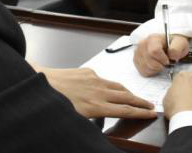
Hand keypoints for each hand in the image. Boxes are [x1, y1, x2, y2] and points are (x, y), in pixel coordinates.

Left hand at [39, 67, 155, 118]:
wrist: (40, 81)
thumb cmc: (53, 101)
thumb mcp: (74, 117)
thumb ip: (91, 118)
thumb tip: (100, 120)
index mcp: (95, 106)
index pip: (125, 110)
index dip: (140, 112)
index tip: (151, 113)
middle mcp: (98, 92)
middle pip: (126, 97)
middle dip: (140, 102)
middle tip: (150, 105)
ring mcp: (94, 80)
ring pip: (117, 86)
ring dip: (129, 93)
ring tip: (136, 98)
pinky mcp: (88, 72)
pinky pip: (104, 79)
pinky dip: (111, 85)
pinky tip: (111, 88)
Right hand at [133, 34, 189, 76]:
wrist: (168, 44)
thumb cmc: (174, 44)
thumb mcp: (180, 43)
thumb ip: (177, 48)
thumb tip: (171, 56)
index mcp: (153, 38)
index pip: (154, 51)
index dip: (162, 59)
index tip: (168, 60)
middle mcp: (142, 44)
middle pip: (149, 61)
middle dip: (159, 65)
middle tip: (165, 62)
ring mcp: (138, 52)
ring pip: (145, 67)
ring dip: (155, 69)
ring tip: (160, 63)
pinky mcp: (136, 60)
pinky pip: (142, 71)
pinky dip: (150, 71)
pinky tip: (155, 66)